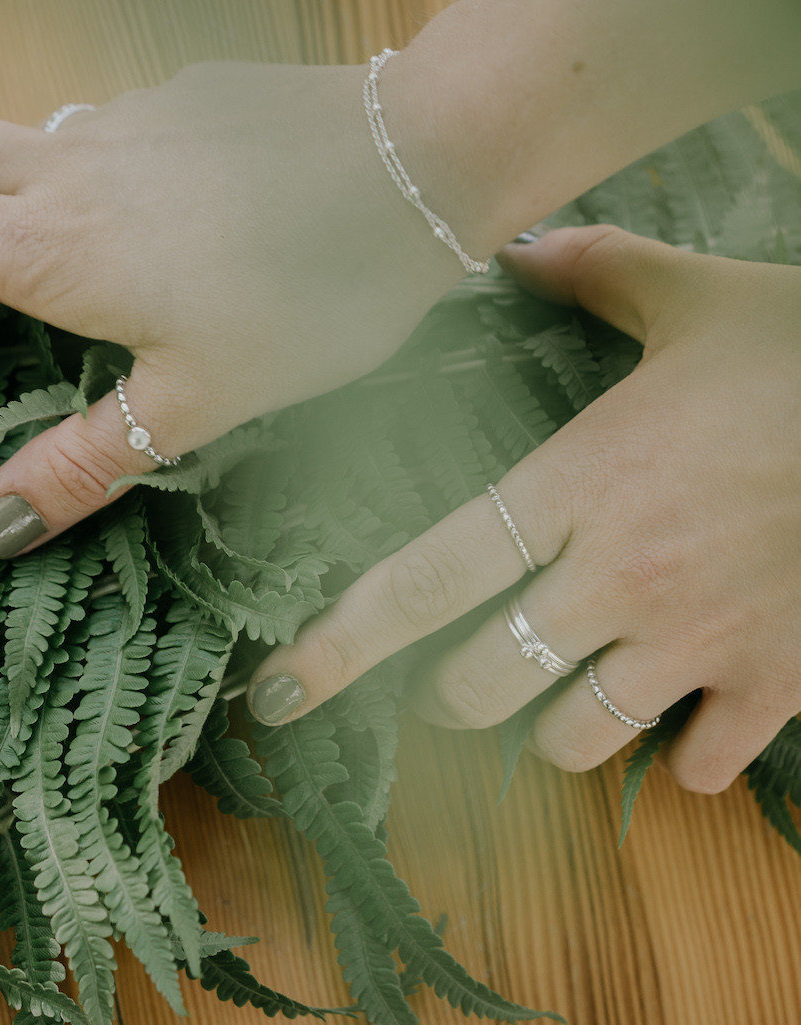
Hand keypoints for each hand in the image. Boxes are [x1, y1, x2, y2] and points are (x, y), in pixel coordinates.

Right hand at [0, 60, 484, 557]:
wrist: (415, 170)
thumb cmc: (310, 295)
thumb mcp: (199, 400)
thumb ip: (90, 457)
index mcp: (54, 249)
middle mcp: (69, 166)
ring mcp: (126, 122)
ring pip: (11, 129)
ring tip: (38, 243)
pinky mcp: (183, 102)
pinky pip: (103, 126)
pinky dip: (89, 165)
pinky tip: (156, 216)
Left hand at [248, 225, 800, 794]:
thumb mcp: (698, 296)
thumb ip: (593, 274)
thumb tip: (519, 252)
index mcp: (578, 485)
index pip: (426, 578)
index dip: (340, 644)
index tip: (279, 691)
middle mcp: (621, 576)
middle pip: (478, 684)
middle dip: (449, 694)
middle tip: (456, 671)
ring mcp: (700, 641)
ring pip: (571, 739)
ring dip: (547, 728)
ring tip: (561, 688)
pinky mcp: (778, 683)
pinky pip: (694, 766)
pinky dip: (674, 756)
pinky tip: (681, 714)